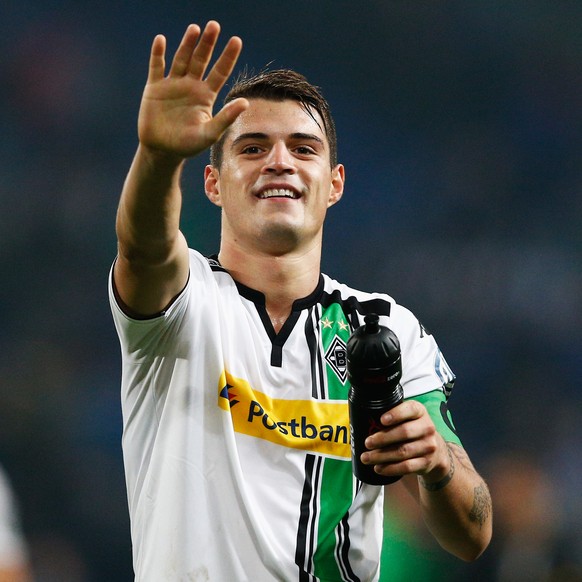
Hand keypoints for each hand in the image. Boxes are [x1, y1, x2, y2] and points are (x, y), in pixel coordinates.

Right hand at [137, 21, 248, 159]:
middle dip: (207, 43)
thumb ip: (226, 118)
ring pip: (181, 59)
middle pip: (201, 60)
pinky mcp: (155, 88)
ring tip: (195, 29)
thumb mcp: (210, 134)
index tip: (236, 40)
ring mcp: (172, 85)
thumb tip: (245, 102)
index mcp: (206, 95)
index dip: (228, 57)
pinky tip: (161, 40)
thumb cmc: (188, 145)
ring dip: (187, 44)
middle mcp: (191, 85)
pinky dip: (158, 54)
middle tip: (214, 26)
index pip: (220, 72)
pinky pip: (157, 67)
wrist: (162, 151)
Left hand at [360, 400, 450, 481]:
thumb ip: (393, 416)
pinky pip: (406, 467)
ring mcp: (428, 446)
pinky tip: (378, 468)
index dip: (396, 414)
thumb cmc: (414, 430)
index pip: (410, 409)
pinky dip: (390, 468)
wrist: (436, 451)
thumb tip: (364, 420)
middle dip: (382, 438)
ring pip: (402, 451)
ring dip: (381, 456)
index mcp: (420, 412)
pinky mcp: (426, 463)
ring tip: (367, 457)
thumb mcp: (408, 417)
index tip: (382, 420)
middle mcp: (427, 428)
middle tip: (367, 443)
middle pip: (404, 432)